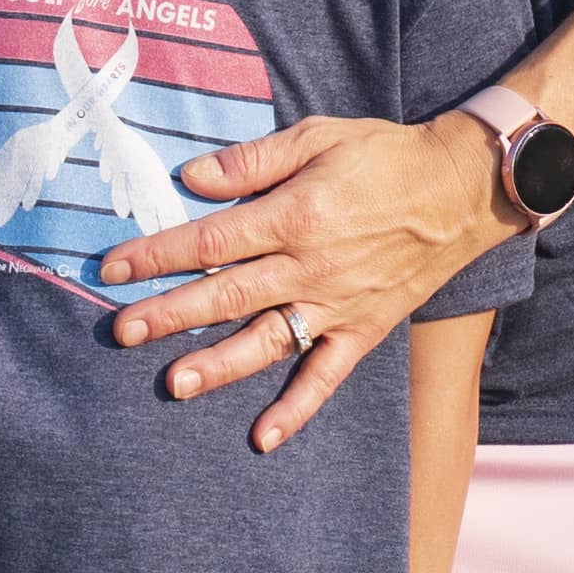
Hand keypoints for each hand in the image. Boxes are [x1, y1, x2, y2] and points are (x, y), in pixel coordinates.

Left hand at [91, 111, 517, 454]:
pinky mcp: (363, 330)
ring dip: (219, 366)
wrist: (460, 189)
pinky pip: (326, 377)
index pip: (211, 241)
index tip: (113, 268)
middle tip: (121, 331)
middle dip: (170, 314)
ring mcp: (337, 305)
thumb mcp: (317, 136)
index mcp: (295, 215)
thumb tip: (191, 177)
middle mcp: (311, 267)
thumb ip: (252, 161)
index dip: (158, 254)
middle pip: (227, 296)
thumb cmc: (383, 155)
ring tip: (174, 384)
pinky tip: (263, 437)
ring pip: (268, 342)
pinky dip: (297, 410)